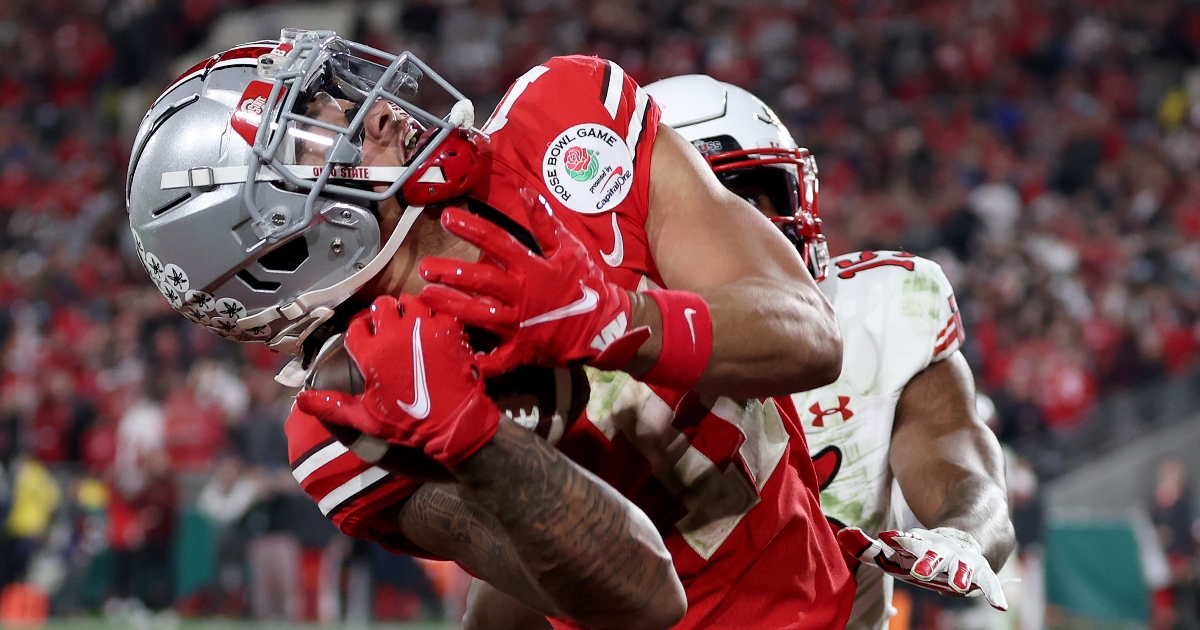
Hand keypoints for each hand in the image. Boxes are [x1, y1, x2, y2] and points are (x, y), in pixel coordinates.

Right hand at [295, 295, 499, 468]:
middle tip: (389, 327)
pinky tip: (434, 330)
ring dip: (408, 310)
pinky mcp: (448, 327)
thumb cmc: (409, 424)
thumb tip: (300, 401)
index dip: (359, 331)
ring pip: (409, 301)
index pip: (356, 327)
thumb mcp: (366, 419)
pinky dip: (435, 316)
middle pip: (381, 306)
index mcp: (371, 354)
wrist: (456, 424)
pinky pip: (438, 309)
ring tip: (411, 325)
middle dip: (382, 314)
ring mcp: (423, 328)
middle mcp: (394, 335)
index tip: (366, 338)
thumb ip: (332, 407)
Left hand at [419, 190, 645, 375]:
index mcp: (532, 268)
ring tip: (426, 297)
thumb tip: (526, 193)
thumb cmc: (587, 285)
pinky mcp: (522, 350)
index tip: (447, 218)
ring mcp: (520, 324)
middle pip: (480, 280)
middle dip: (450, 272)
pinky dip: (479, 361)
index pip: (497, 242)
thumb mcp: (570, 249)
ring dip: (451, 305)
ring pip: (479, 315)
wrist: (607, 326)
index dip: (471, 229)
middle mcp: (522, 295)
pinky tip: (457, 355)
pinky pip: (497, 359)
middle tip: (424, 267)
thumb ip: (545, 223)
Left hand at [837, 526, 1007, 610]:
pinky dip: (995, 594)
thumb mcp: (898, 550)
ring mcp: (964, 562)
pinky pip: (990, 585)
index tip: (887, 537)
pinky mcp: (981, 574)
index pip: (908, 543)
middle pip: (934, 555)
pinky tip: (1000, 606)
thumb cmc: (923, 551)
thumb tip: (841, 535)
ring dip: (959, 576)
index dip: (899, 541)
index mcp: (921, 545)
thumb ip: (869, 547)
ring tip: (958, 586)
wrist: (971, 535)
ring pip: (962, 568)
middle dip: (926, 561)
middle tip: (918, 570)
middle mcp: (943, 552)